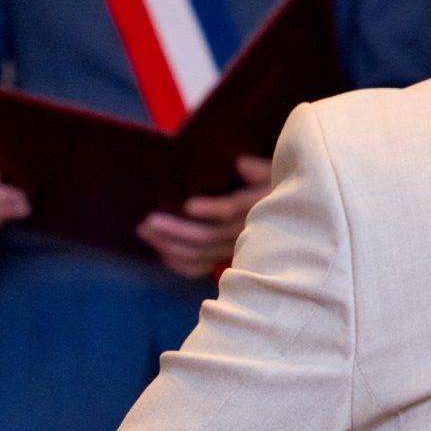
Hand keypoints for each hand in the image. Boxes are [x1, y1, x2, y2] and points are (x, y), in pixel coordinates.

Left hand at [137, 153, 273, 280]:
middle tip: (147, 221)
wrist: (286, 218)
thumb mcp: (274, 173)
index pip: (232, 211)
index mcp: (256, 207)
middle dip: (175, 231)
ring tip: (144, 231)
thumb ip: (258, 168)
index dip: (211, 210)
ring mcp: (232, 248)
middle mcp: (243, 232)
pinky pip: (198, 267)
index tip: (188, 205)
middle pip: (207, 237)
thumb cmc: (275, 186)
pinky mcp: (223, 257)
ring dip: (168, 245)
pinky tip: (159, 251)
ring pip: (198, 254)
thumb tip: (240, 163)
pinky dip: (177, 263)